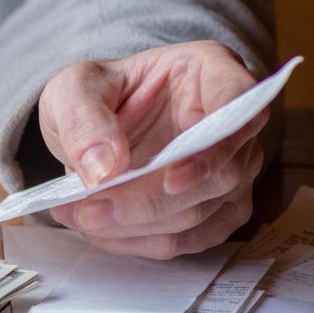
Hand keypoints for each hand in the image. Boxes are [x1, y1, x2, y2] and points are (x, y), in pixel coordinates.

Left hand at [38, 41, 267, 258]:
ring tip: (80, 215)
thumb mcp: (72, 90)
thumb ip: (83, 120)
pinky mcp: (218, 209)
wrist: (98, 124)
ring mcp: (233, 169)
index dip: (214, 148)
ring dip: (137, 226)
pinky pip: (187, 239)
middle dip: (151, 201)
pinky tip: (100, 229)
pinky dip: (139, 241)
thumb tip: (105, 170)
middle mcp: (236, 122)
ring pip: (202, 213)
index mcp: (212, 71)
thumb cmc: (99, 94)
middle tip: (91, 209)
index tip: (170, 178)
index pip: (241, 105)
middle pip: (221, 174)